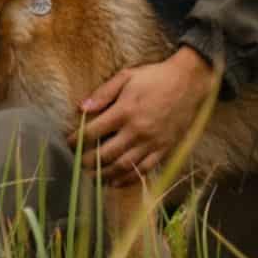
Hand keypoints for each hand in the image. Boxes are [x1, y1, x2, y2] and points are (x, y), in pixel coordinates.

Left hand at [69, 46, 217, 185]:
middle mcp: (137, 130)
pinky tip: (116, 181)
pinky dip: (128, 179)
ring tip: (93, 176)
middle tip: (78, 163)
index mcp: (125, 111)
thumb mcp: (127, 76)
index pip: (93, 132)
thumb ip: (103, 93)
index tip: (69, 143)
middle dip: (88, 162)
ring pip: (123, 166)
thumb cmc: (155, 77)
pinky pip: (144, 170)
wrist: (189, 83)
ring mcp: (152, 142)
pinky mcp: (164, 149)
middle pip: (105, 154)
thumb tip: (81, 108)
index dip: (76, 141)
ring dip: (105, 174)